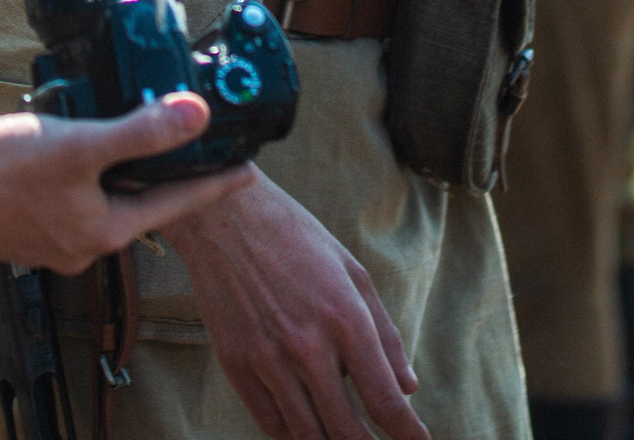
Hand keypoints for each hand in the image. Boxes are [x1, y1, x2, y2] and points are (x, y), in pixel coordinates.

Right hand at [0, 93, 254, 273]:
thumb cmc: (1, 176)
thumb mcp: (81, 145)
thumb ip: (140, 132)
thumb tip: (195, 115)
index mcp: (106, 230)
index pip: (178, 203)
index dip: (214, 183)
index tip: (247, 172)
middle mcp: (85, 243)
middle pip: (143, 203)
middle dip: (168, 175)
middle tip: (198, 149)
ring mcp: (55, 238)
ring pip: (107, 199)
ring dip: (123, 171)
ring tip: (138, 139)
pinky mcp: (29, 226)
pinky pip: (76, 197)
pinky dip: (88, 174)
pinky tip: (80, 150)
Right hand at [170, 174, 426, 439]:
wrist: (225, 216)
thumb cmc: (297, 238)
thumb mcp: (353, 273)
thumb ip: (384, 334)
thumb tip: (408, 388)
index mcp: (345, 318)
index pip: (384, 399)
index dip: (407, 432)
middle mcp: (307, 345)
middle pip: (346, 429)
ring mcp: (267, 358)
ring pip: (307, 434)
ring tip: (345, 438)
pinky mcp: (235, 364)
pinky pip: (270, 422)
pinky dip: (293, 434)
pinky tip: (308, 429)